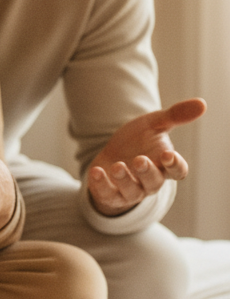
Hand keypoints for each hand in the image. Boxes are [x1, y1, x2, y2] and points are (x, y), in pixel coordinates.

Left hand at [87, 98, 205, 216]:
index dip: (174, 165)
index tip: (168, 154)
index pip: (177, 171)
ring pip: (132, 191)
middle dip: (146, 172)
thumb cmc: (136, 141)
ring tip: (117, 166)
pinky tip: (96, 172)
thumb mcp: (154, 124)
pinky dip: (102, 185)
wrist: (110, 154)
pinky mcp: (110, 194)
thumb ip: (175, 116)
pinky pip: (107, 194)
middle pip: (154, 182)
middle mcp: (150, 181)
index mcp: (164, 165)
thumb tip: (202, 103)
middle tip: (138, 160)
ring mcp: (130, 190)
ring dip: (124, 179)